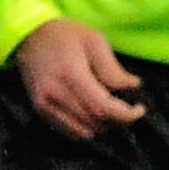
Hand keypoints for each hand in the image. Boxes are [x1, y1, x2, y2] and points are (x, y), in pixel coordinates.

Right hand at [10, 19, 144, 139]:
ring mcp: (44, 105)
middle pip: (95, 123)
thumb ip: (113, 69)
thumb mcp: (94, 41)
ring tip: (111, 112)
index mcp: (71, 74)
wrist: (28, 36)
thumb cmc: (65, 35)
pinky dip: (87, 130)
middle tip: (127, 108)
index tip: (140, 109)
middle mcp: (55, 93)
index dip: (126, 115)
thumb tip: (134, 86)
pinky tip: (94, 116)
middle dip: (118, 121)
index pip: (103, 108)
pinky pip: (69, 133)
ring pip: (84, 133)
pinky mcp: (40, 111)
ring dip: (103, 128)